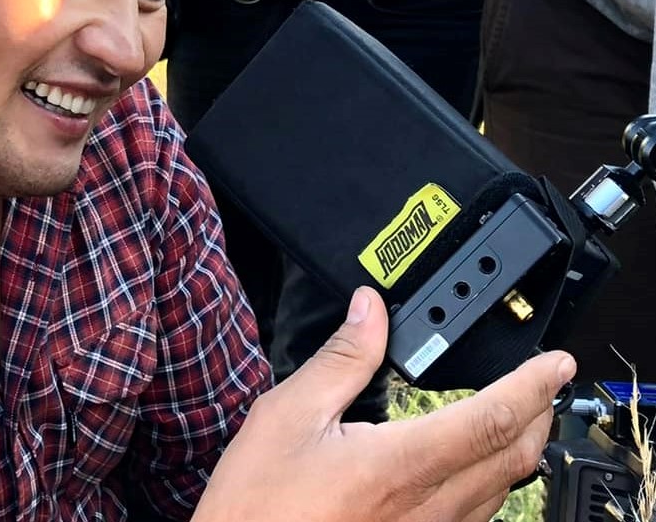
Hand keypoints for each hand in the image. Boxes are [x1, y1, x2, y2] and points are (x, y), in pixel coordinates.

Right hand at [191, 287, 575, 521]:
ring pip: (500, 492)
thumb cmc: (256, 503)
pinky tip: (473, 473)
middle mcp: (425, 506)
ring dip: (520, 450)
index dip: (533, 385)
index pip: (493, 418)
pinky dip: (492, 484)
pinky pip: (474, 518)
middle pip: (515, 459)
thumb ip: (341, 360)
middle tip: (545, 384)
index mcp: (400, 463)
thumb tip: (370, 311)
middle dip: (540, 415)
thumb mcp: (287, 415)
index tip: (555, 363)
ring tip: (519, 419)